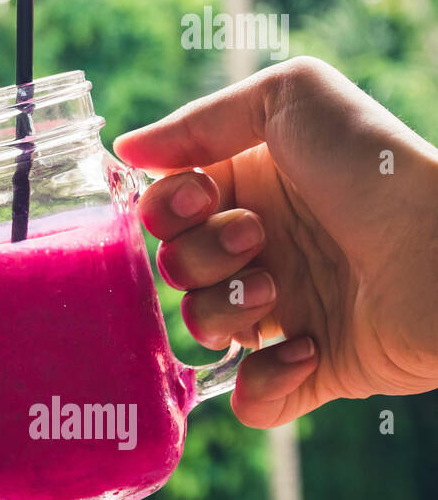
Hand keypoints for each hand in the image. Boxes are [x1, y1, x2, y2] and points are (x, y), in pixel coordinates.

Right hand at [114, 57, 437, 427]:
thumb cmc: (374, 164)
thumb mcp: (288, 97)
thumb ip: (199, 119)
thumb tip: (125, 150)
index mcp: (248, 190)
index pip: (165, 210)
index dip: (167, 208)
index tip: (203, 195)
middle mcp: (261, 249)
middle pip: (174, 268)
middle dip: (199, 257)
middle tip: (258, 238)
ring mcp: (287, 311)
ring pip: (202, 328)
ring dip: (226, 311)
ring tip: (281, 292)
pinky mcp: (315, 369)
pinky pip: (253, 402)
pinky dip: (263, 384)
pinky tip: (306, 348)